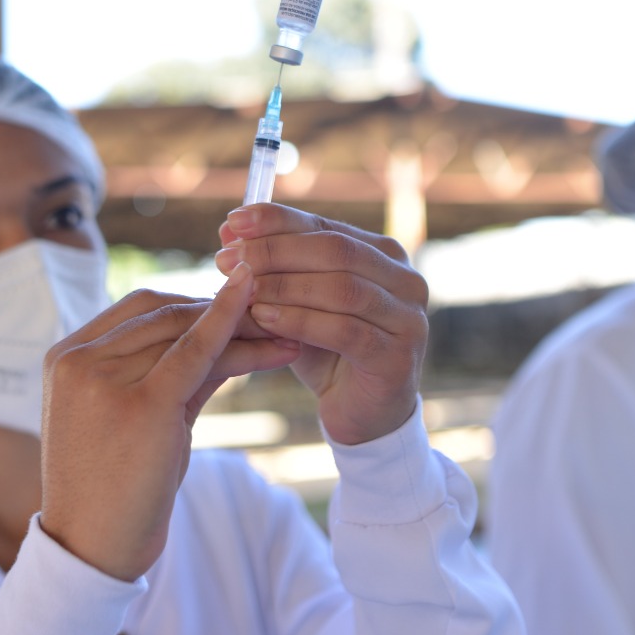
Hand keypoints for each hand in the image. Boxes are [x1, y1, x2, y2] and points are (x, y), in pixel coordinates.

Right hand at [38, 265, 298, 580]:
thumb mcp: (136, 419)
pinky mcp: (141, 404)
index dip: (191, 303)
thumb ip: (172, 374)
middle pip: (163, 313)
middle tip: (275, 314)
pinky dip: (231, 325)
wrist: (91, 549)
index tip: (239, 308)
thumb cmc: (114, 488)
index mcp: (65, 358)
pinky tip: (259, 307)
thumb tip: (227, 333)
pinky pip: (196, 352)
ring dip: (242, 323)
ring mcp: (103, 379)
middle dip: (222, 308)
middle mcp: (78, 361)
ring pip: (185, 331)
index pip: (137, 309)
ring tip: (289, 328)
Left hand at [215, 204, 428, 445]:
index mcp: (382, 255)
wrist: (360, 413)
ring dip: (285, 286)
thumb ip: (271, 269)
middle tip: (227, 260)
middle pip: (335, 249)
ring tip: (241, 290)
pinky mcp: (397, 356)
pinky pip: (345, 331)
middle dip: (275, 251)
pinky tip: (264, 318)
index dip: (277, 220)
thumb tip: (228, 232)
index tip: (232, 223)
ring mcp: (407, 317)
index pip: (324, 224)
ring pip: (342, 288)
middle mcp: (404, 279)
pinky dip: (300, 321)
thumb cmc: (325, 352)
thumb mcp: (294, 305)